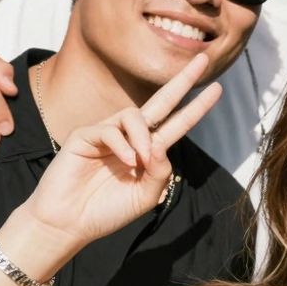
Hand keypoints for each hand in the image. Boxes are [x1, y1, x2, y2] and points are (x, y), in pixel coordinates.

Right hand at [23, 54, 220, 248]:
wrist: (69, 224)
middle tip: (202, 61)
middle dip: (182, 81)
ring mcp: (107, 134)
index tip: (218, 89)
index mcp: (148, 151)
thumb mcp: (145, 196)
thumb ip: (160, 172)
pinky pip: (110, 130)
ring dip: (143, 137)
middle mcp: (130, 137)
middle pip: (161, 101)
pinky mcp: (84, 136)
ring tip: (141, 161)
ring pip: (134, 115)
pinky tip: (126, 162)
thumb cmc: (106, 211)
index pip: (177, 123)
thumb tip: (161, 145)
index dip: (196, 106)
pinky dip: (122, 145)